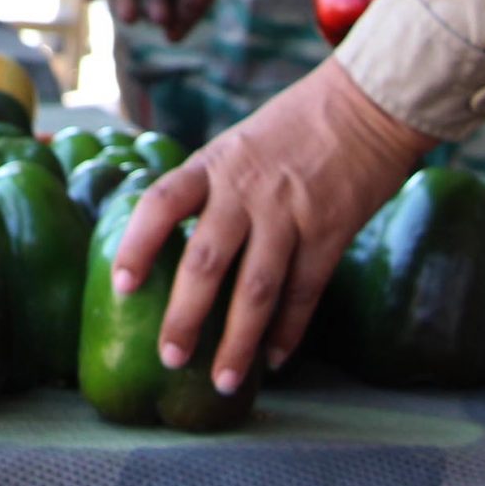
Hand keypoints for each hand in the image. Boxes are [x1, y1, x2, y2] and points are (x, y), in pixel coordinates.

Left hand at [114, 60, 431, 395]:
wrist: (364, 105)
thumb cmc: (292, 126)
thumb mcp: (236, 144)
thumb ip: (208, 187)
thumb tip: (172, 240)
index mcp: (215, 164)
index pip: (162, 202)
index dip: (137, 244)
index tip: (120, 284)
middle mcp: (246, 190)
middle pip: (206, 261)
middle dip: (185, 316)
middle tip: (169, 357)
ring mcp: (290, 213)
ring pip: (256, 288)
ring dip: (238, 341)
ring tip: (221, 380)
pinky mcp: (331, 232)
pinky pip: (305, 291)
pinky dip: (288, 330)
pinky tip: (273, 359)